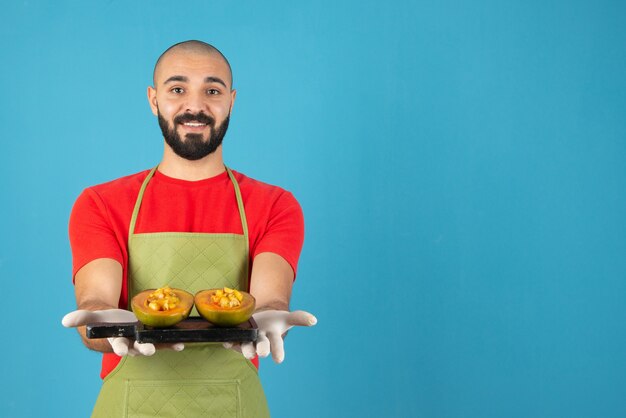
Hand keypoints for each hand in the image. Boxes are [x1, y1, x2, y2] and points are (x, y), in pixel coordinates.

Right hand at [62, 309, 183, 356]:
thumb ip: (79, 318)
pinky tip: (181, 343)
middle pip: (135, 348)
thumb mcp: (90, 316)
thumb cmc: (100, 320)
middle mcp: (127, 344)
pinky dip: (170, 343)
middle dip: (142, 349)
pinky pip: (160, 342)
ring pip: (150, 345)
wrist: (110, 324)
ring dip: (162, 346)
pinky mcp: (149, 338)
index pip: (115, 345)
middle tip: (148, 350)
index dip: (118, 347)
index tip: (120, 350)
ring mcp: (139, 341)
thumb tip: (64, 320)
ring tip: (176, 345)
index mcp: (113, 340)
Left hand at [225, 310, 316, 363]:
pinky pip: (230, 339)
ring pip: (245, 346)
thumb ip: (299, 318)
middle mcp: (259, 341)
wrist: (257, 321)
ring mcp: (246, 339)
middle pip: (261, 347)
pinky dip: (229, 341)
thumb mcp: (286, 318)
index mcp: (272, 337)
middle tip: (262, 353)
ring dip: (245, 349)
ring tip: (247, 353)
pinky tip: (226, 341)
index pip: (277, 345)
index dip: (278, 351)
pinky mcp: (234, 336)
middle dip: (261, 350)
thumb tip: (314, 320)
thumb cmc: (273, 322)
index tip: (279, 359)